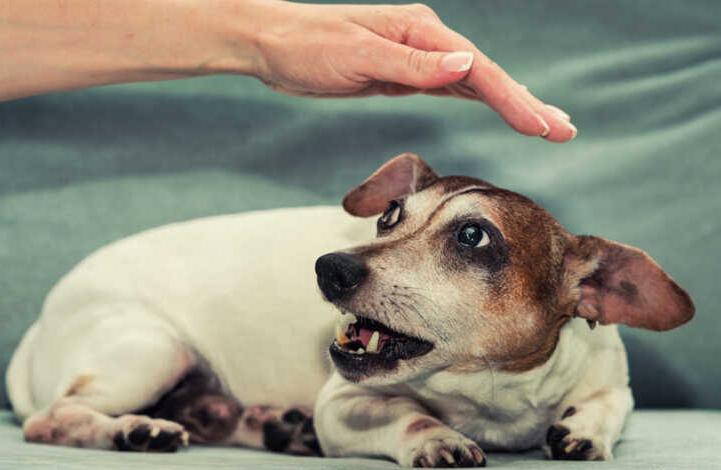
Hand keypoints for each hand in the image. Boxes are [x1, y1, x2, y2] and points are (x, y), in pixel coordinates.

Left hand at [253, 2, 575, 141]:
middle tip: (563, 130)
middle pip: (486, 75)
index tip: (543, 126)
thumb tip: (467, 65)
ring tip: (544, 123)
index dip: (514, 100)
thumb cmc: (308, 48)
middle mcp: (425, 41)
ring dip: (509, 102)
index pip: (478, 71)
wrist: (273, 44)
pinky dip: (479, 99)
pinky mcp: (404, 71)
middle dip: (525, 103)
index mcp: (420, 32)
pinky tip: (497, 108)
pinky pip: (451, 87)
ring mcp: (416, 56)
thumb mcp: (359, 55)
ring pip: (474, 82)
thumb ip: (413, 64)